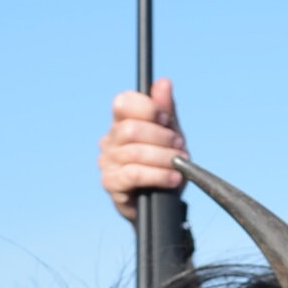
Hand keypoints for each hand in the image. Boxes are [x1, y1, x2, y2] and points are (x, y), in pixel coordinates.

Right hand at [100, 78, 187, 222]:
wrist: (164, 204)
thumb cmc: (165, 166)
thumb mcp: (172, 136)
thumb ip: (167, 111)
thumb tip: (163, 82)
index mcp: (122, 123)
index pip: (124, 102)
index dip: (147, 108)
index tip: (166, 120)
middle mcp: (110, 140)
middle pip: (131, 128)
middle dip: (161, 138)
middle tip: (179, 147)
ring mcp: (108, 162)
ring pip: (135, 152)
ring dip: (164, 159)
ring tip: (179, 166)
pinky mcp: (111, 184)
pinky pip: (134, 174)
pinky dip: (159, 175)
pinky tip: (173, 179)